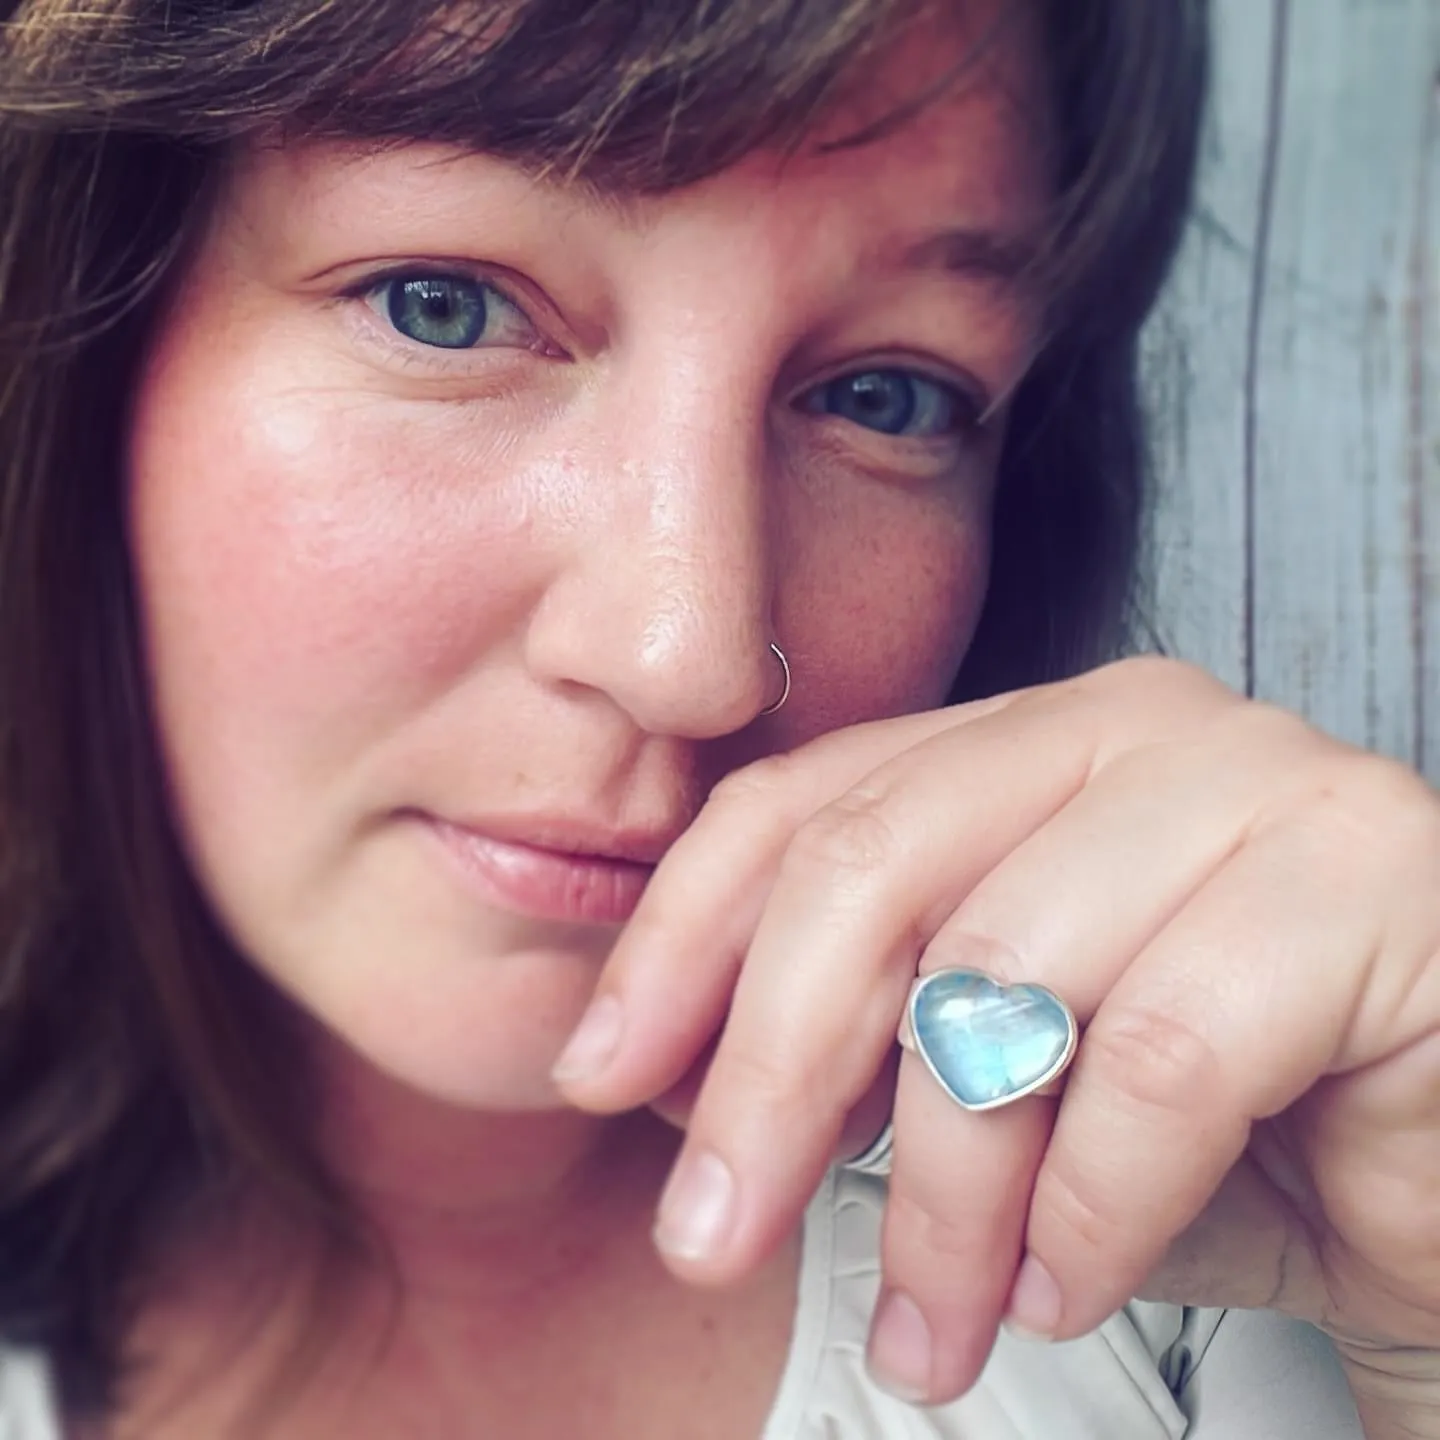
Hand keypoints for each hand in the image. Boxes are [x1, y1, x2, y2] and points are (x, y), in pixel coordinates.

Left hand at [552, 656, 1439, 1404]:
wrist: (1439, 1171)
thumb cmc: (1219, 1124)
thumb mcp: (995, 1076)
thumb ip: (849, 1041)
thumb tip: (663, 1066)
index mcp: (1027, 739)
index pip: (804, 805)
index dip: (681, 941)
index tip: (601, 1074)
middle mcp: (1132, 724)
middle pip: (872, 869)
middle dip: (764, 1072)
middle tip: (711, 1238)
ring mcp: (1257, 782)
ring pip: (1006, 982)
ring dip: (942, 1198)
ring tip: (933, 1330)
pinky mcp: (1368, 881)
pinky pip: (1163, 1061)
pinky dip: (1089, 1208)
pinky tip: (1065, 1285)